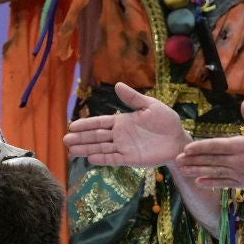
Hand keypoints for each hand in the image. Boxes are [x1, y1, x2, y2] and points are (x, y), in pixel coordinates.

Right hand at [64, 82, 190, 167]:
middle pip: (97, 136)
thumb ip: (133, 98)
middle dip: (81, 138)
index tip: (72, 125)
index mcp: (123, 121)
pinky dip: (103, 159)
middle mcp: (120, 135)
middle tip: (65, 140)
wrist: (178, 139)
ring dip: (87, 149)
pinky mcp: (131, 158)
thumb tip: (117, 85)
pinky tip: (90, 159)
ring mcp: (124, 147)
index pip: (100, 122)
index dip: (87, 124)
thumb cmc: (166, 121)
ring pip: (102, 148)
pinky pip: (114, 158)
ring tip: (71, 151)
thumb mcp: (151, 105)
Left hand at [175, 101, 243, 189]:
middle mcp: (239, 161)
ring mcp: (240, 174)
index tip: (186, 148)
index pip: (216, 146)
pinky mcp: (243, 183)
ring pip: (214, 173)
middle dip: (193, 160)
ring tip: (183, 171)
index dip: (200, 148)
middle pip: (211, 160)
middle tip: (177, 160)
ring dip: (197, 172)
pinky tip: (199, 182)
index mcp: (242, 145)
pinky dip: (211, 183)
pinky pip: (224, 183)